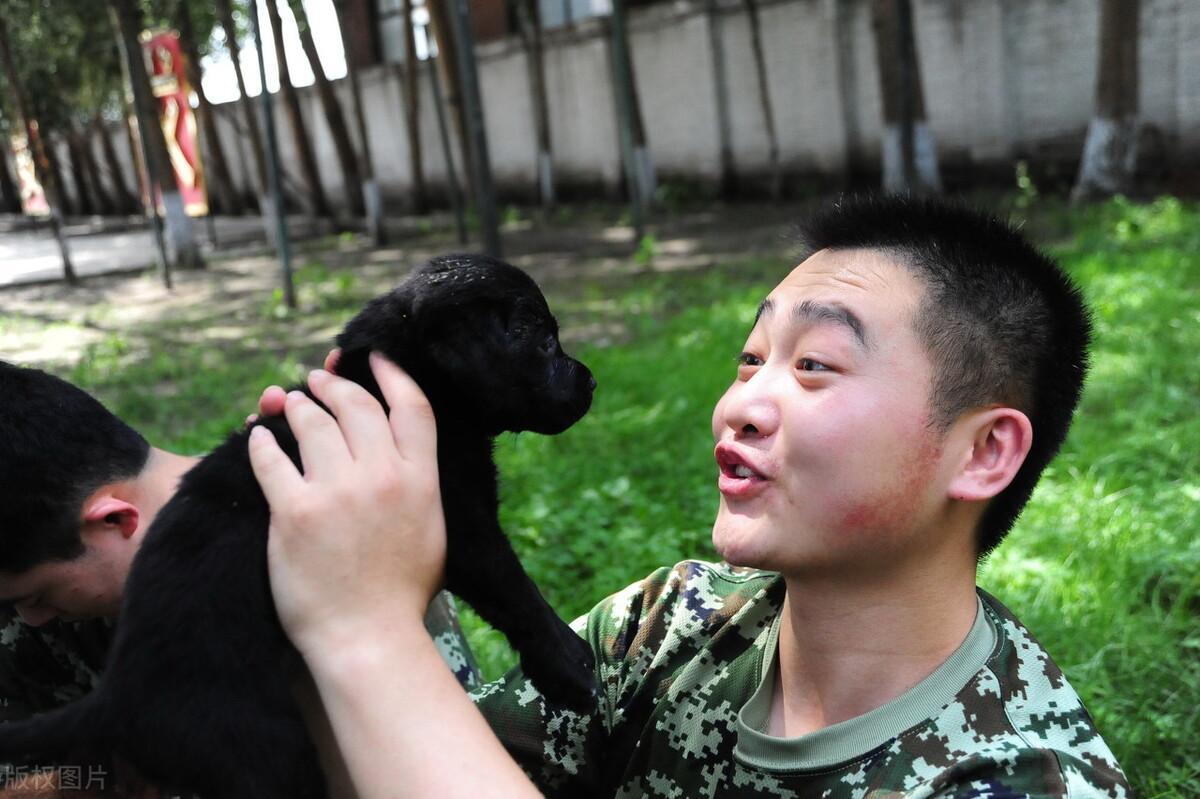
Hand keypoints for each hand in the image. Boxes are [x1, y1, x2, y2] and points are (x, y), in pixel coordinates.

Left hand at [247, 353, 445, 656]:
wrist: (369, 637)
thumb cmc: (402, 591)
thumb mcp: (431, 527)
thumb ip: (418, 483)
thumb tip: (400, 451)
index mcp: (421, 480)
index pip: (411, 406)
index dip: (392, 374)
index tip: (374, 358)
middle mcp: (382, 476)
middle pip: (356, 405)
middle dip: (334, 384)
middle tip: (318, 378)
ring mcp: (337, 492)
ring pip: (311, 423)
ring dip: (297, 406)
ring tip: (288, 402)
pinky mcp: (294, 512)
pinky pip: (271, 458)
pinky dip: (262, 442)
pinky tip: (258, 437)